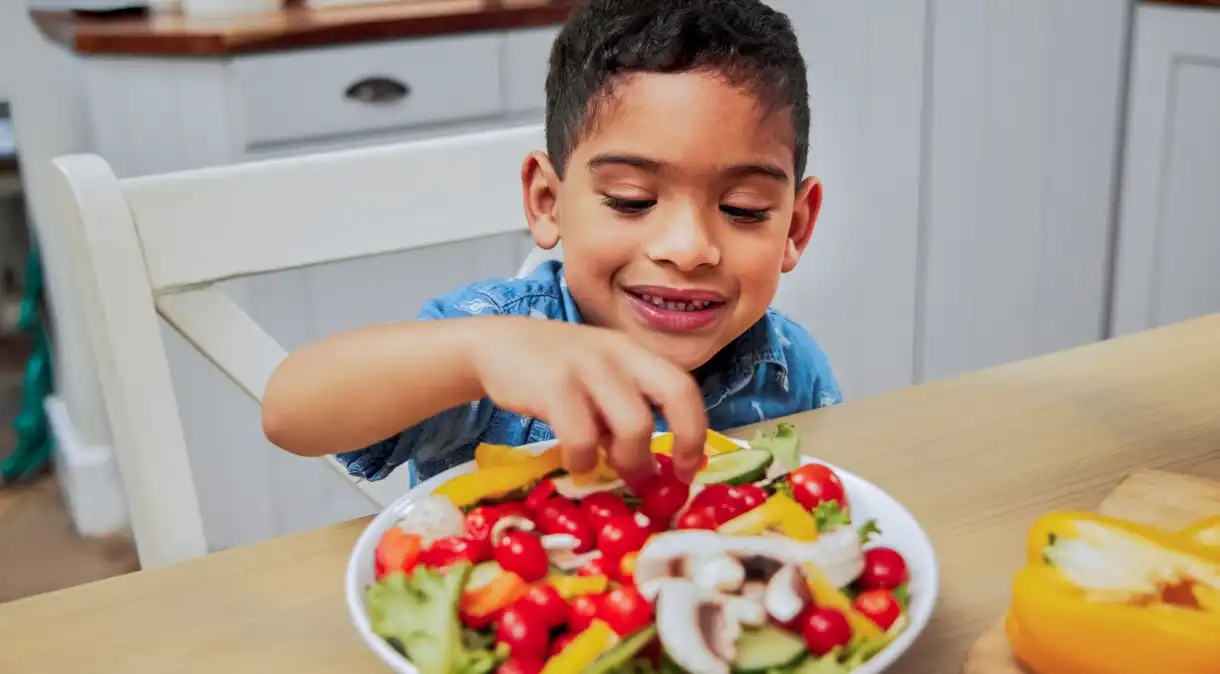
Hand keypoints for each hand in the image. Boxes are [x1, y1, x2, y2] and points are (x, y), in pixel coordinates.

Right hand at [467, 317, 706, 481]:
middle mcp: (620, 353)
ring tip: (608, 468)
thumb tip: (647, 469)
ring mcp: (589, 365)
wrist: (495, 345)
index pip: (685, 387)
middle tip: (662, 475)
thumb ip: (623, 414)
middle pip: (676, 393)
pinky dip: (583, 458)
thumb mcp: (598, 381)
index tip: (688, 469)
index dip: (695, 431)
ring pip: (634, 423)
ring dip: (628, 459)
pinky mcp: (554, 384)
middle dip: (683, 440)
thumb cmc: (554, 371)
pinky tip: (574, 460)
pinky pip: (583, 436)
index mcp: (636, 353)